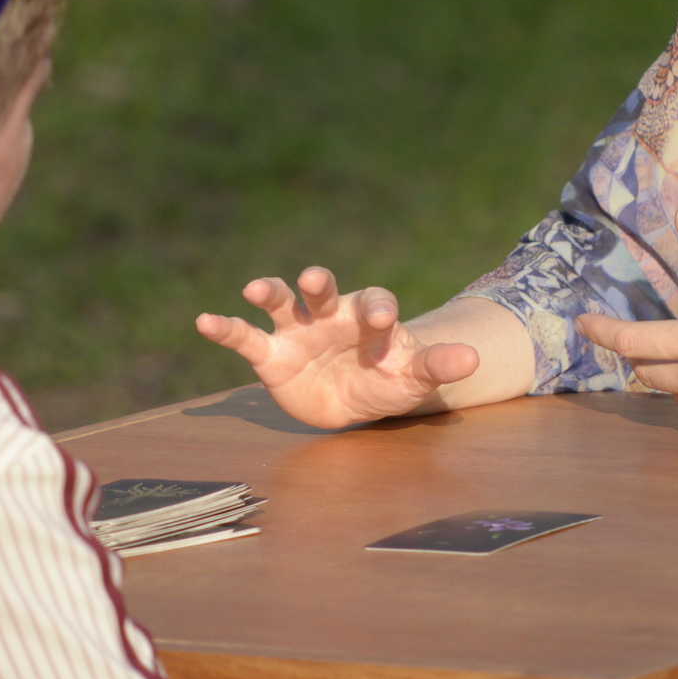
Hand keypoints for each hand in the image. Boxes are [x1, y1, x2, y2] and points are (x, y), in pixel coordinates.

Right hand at [196, 268, 481, 428]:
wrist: (355, 398)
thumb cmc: (388, 379)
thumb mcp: (414, 377)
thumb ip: (436, 366)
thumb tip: (473, 359)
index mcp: (370, 315)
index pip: (375, 301)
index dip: (377, 307)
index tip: (381, 320)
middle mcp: (331, 314)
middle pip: (323, 289)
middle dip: (318, 282)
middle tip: (313, 279)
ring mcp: (299, 330)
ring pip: (282, 302)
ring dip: (270, 291)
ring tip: (256, 288)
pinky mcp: (272, 354)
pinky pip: (246, 338)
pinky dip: (225, 328)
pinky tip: (204, 321)